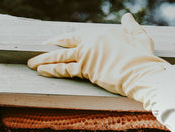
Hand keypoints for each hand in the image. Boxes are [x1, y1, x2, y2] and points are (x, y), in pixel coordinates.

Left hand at [28, 13, 168, 102]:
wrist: (141, 72)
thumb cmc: (142, 57)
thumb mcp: (138, 36)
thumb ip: (130, 26)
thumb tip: (127, 17)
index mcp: (99, 35)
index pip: (75, 36)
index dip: (62, 39)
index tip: (54, 41)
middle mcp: (89, 43)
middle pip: (63, 45)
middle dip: (48, 48)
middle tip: (37, 51)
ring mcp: (86, 56)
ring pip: (60, 57)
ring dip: (44, 60)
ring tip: (31, 64)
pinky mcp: (86, 70)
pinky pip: (64, 70)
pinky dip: (52, 70)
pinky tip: (42, 72)